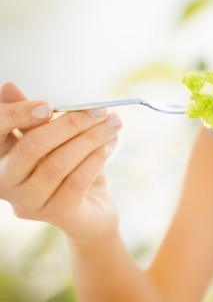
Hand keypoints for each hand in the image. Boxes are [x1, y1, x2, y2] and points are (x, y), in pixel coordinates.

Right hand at [0, 83, 121, 241]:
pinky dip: (97, 157)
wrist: (92, 211)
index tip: (47, 106)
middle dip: (70, 123)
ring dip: (90, 138)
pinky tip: (111, 143)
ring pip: (58, 163)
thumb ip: (32, 116)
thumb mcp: (51, 138)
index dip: (16, 115)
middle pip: (32, 147)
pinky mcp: (58, 214)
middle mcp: (7, 184)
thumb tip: (8, 87)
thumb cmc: (69, 168)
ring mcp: (31, 203)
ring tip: (113, 124)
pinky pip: (78, 180)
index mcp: (1, 159)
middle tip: (100, 110)